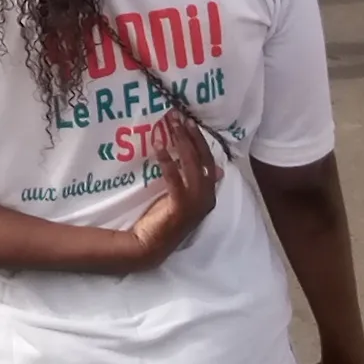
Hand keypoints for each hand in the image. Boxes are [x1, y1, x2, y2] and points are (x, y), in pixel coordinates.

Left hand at [124, 113, 220, 267]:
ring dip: (182, 144)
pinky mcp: (180, 207)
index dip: (199, 140)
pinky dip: (168, 163)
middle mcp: (207, 198)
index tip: (188, 122)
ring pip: (193, 167)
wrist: (148, 246)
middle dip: (191, 137)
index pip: (209, 161)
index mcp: (208, 194)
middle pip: (203, 160)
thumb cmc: (162, 219)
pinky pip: (176, 180)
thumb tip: (215, 167)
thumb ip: (193, 180)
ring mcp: (195, 204)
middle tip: (178, 117)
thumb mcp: (182, 196)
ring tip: (170, 126)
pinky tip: (159, 149)